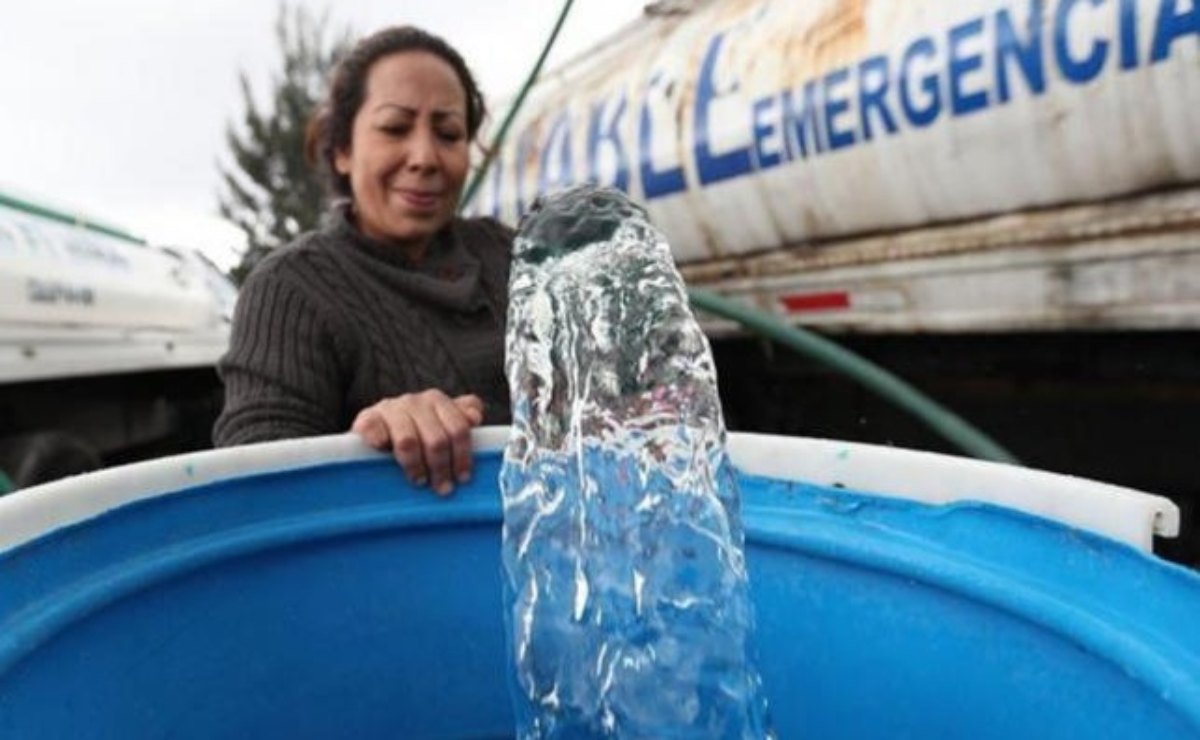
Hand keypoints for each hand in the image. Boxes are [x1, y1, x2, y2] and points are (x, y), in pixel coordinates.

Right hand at [351, 391, 484, 494]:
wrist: (375, 432)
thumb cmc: (415, 433)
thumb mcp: (441, 425)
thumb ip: (460, 420)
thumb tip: (474, 418)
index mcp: (437, 401)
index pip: (458, 428)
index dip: (463, 456)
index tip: (463, 478)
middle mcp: (415, 401)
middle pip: (436, 439)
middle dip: (441, 467)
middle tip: (442, 488)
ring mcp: (390, 408)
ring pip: (408, 441)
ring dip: (415, 466)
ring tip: (419, 480)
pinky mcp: (367, 418)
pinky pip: (375, 431)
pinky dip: (381, 444)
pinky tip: (384, 455)